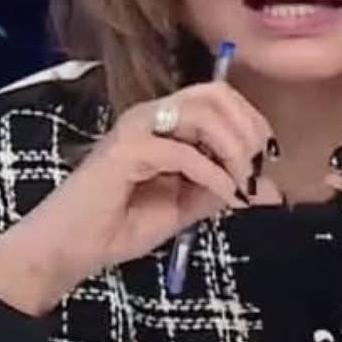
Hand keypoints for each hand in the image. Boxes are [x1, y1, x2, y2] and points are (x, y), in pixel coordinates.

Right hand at [0, 82, 276, 314]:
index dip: (252, 123)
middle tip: (257, 171)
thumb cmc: (120, 224)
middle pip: (216, 94)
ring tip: (242, 184)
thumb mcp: (186, 206)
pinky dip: (212, 172)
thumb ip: (223, 190)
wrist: (69, 248)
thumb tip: (272, 189)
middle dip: (248, 130)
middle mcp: (151, 115)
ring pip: (202, 112)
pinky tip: (224, 194)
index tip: (266, 162)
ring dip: (234, 148)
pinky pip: (183, 151)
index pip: (220, 97)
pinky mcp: (126, 150)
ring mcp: (136, 128)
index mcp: (165, 121)